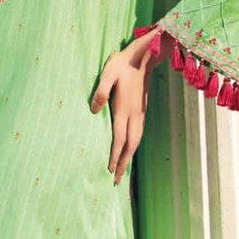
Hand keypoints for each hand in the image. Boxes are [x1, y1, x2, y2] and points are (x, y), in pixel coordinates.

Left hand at [90, 28, 172, 184]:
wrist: (144, 56)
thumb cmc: (123, 63)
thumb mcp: (107, 73)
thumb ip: (100, 92)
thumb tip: (93, 111)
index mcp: (124, 108)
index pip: (119, 138)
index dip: (115, 156)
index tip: (110, 171)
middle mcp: (134, 114)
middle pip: (130, 145)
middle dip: (123, 164)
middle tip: (117, 181)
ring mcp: (140, 112)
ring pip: (136, 140)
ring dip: (129, 157)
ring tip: (123, 170)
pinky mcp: (141, 109)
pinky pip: (138, 133)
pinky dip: (133, 146)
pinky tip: (130, 149)